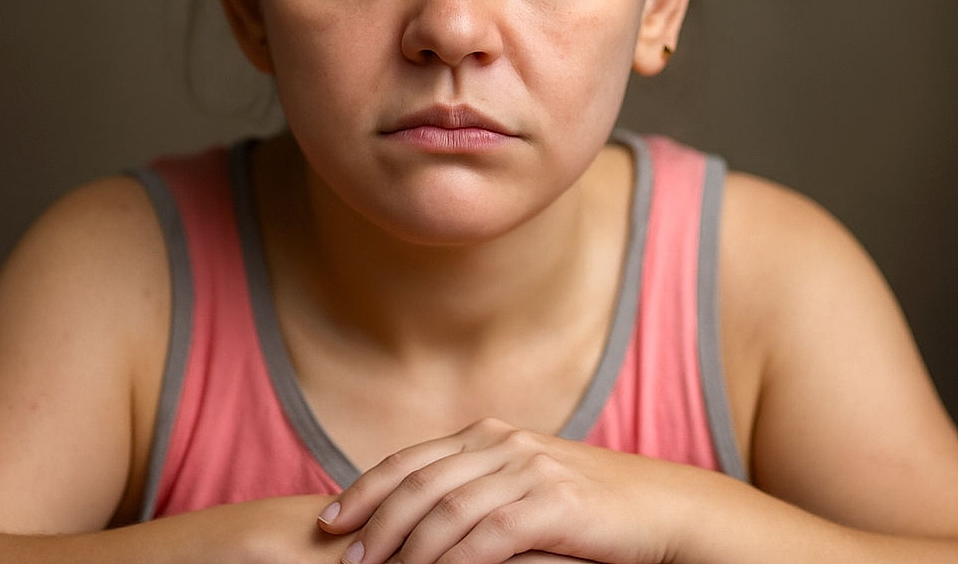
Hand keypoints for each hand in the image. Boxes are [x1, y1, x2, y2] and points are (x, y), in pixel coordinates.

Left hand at [316, 419, 689, 563]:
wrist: (657, 506)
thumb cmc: (584, 504)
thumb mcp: (523, 483)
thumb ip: (475, 488)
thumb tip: (417, 518)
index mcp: (487, 435)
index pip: (411, 461)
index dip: (366, 488)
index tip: (329, 519)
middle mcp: (502, 444)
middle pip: (419, 482)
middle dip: (374, 522)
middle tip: (344, 560)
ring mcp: (528, 470)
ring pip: (447, 509)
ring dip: (405, 547)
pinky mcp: (553, 503)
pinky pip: (488, 534)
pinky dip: (453, 560)